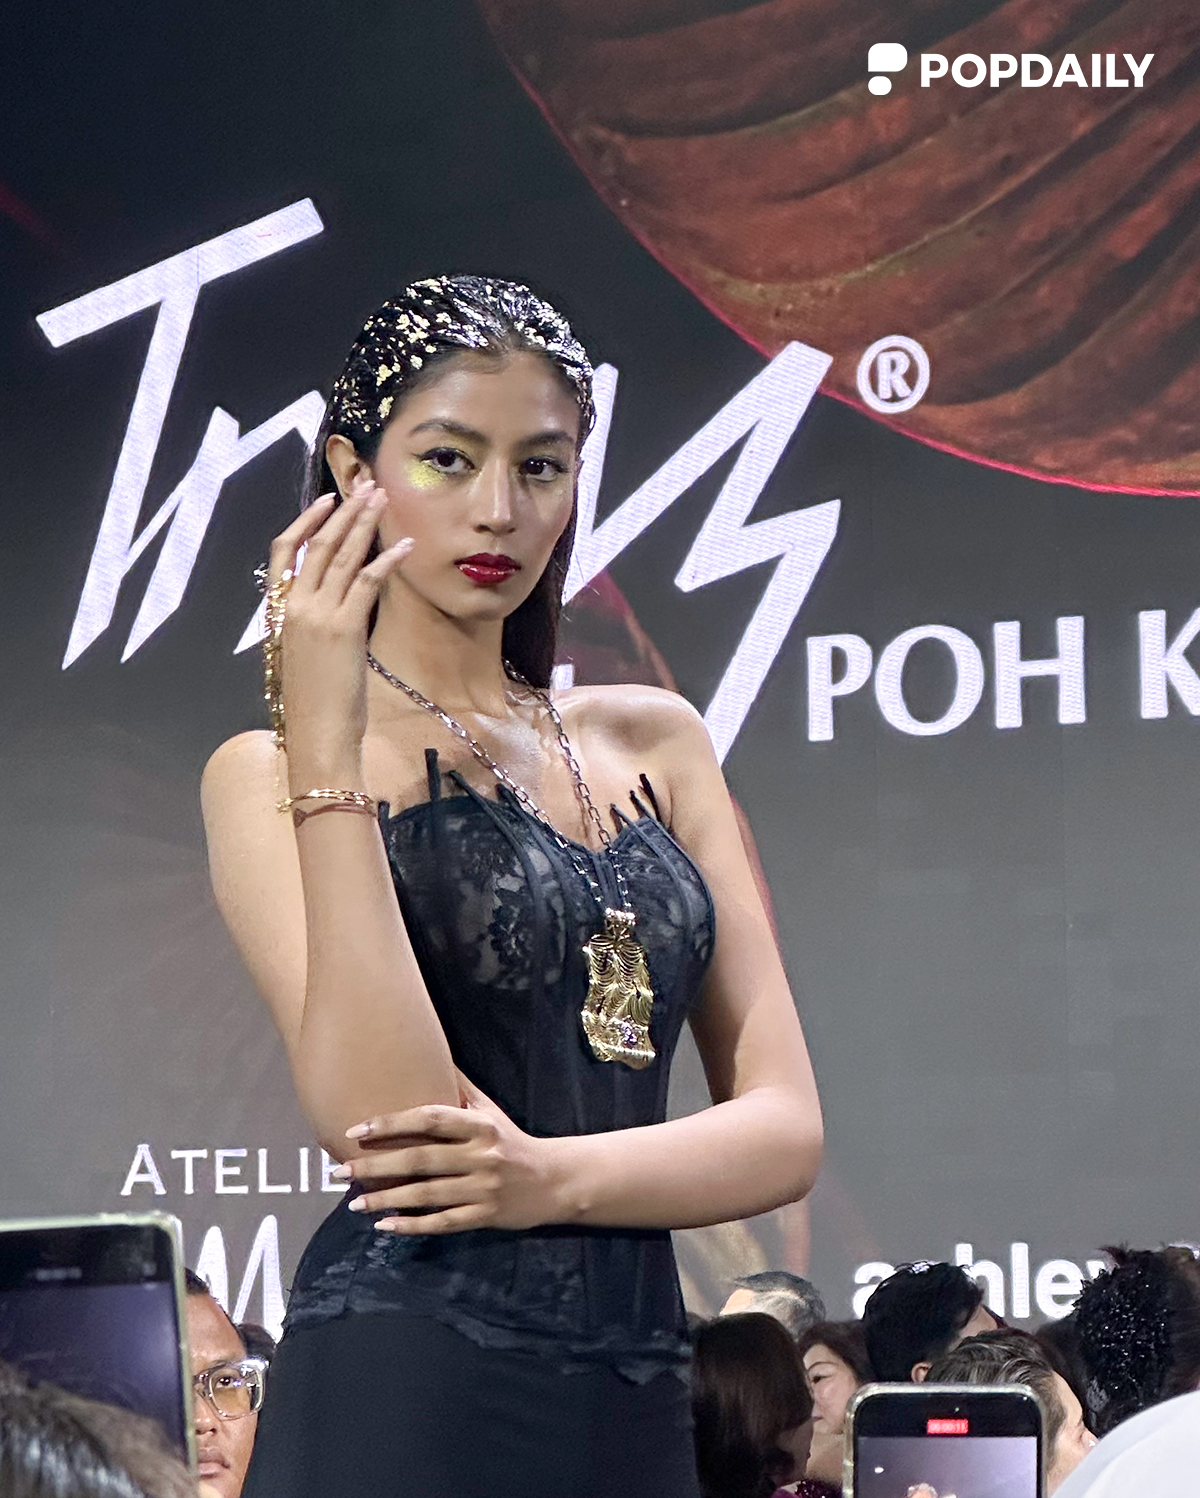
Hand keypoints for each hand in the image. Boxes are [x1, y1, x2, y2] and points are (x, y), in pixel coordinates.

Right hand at [265, 479, 412, 779]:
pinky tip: (405, 545)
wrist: (316, 735)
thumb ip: (308, 626)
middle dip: (344, 511)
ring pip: (341, 555)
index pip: (284, 552)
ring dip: (364, 523)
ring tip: (382, 500)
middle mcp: (294, 607)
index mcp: (279, 613)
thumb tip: (328, 608)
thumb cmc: (313, 705)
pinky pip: (367, 582)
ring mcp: (318, 615)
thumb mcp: (302, 657)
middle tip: (366, 487)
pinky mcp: (345, 628)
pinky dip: (387, 559)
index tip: (326, 500)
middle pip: (318, 544)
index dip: (305, 522)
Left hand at [334, 1075, 560, 1232]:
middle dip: (377, 1166)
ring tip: (354, 1203)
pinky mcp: (485, 1216)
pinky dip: (412, 1225)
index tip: (356, 1130)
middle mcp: (481, 1155)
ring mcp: (483, 1188)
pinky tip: (385, 1226)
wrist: (554, 1180)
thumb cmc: (512, 1140)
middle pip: (421, 1159)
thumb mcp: (490, 1109)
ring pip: (427, 1194)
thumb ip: (459, 1088)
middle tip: (340, 1171)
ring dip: (387, 1199)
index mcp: (479, 1125)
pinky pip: (443, 1222)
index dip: (392, 1123)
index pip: (430, 1119)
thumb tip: (430, 1054)